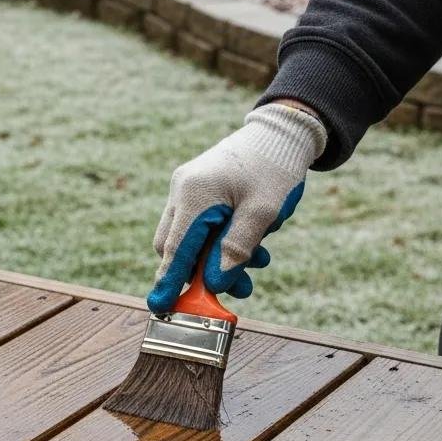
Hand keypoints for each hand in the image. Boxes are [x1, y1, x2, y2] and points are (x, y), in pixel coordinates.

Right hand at [149, 102, 326, 311]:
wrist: (282, 133)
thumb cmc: (275, 168)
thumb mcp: (263, 213)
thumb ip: (236, 249)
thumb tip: (213, 283)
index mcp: (194, 194)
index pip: (175, 249)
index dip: (168, 281)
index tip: (159, 307)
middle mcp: (182, 191)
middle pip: (176, 247)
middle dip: (203, 273)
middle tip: (241, 287)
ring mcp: (187, 189)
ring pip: (190, 239)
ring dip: (218, 258)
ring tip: (260, 261)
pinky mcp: (197, 190)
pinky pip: (200, 226)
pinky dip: (221, 241)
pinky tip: (254, 244)